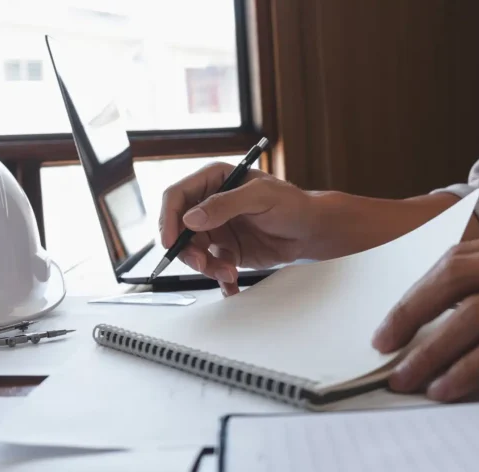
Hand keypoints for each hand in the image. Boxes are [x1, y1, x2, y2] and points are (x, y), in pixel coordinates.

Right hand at [159, 162, 314, 295]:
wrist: (310, 231)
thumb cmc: (292, 204)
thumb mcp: (260, 198)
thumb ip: (225, 205)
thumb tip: (191, 219)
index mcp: (214, 180)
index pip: (177, 197)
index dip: (168, 219)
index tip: (171, 242)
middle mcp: (210, 204)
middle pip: (179, 228)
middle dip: (187, 249)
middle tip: (202, 263)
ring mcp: (216, 229)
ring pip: (194, 251)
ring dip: (207, 266)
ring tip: (229, 273)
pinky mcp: (226, 250)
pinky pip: (211, 266)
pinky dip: (217, 278)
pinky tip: (230, 284)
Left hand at [372, 223, 478, 401]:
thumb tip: (434, 319)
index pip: (460, 257)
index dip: (415, 290)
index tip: (388, 323)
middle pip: (460, 275)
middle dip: (412, 311)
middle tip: (385, 345)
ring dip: (434, 348)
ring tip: (408, 377)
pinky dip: (470, 368)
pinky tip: (449, 387)